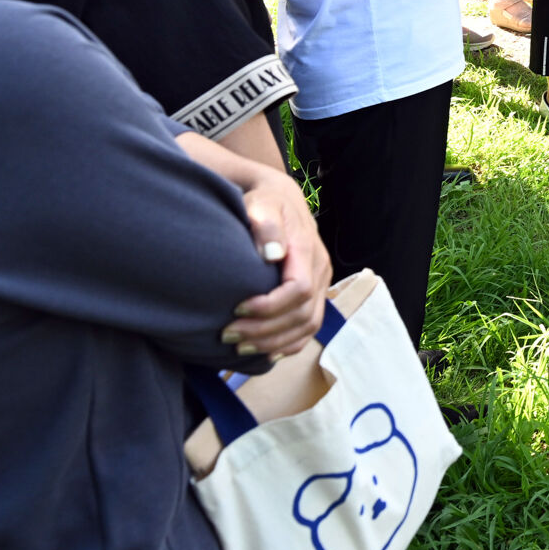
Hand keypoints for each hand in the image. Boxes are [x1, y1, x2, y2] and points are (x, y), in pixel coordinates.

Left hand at [220, 168, 330, 358]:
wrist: (279, 198)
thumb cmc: (265, 202)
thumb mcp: (262, 203)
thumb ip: (266, 223)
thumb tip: (273, 254)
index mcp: (307, 250)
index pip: (300, 290)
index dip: (269, 307)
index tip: (236, 309)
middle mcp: (320, 269)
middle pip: (303, 314)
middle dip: (265, 330)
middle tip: (227, 335)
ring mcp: (321, 283)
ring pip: (308, 326)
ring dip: (274, 342)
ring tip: (239, 347)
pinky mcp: (314, 293)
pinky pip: (308, 328)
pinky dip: (288, 344)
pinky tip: (263, 351)